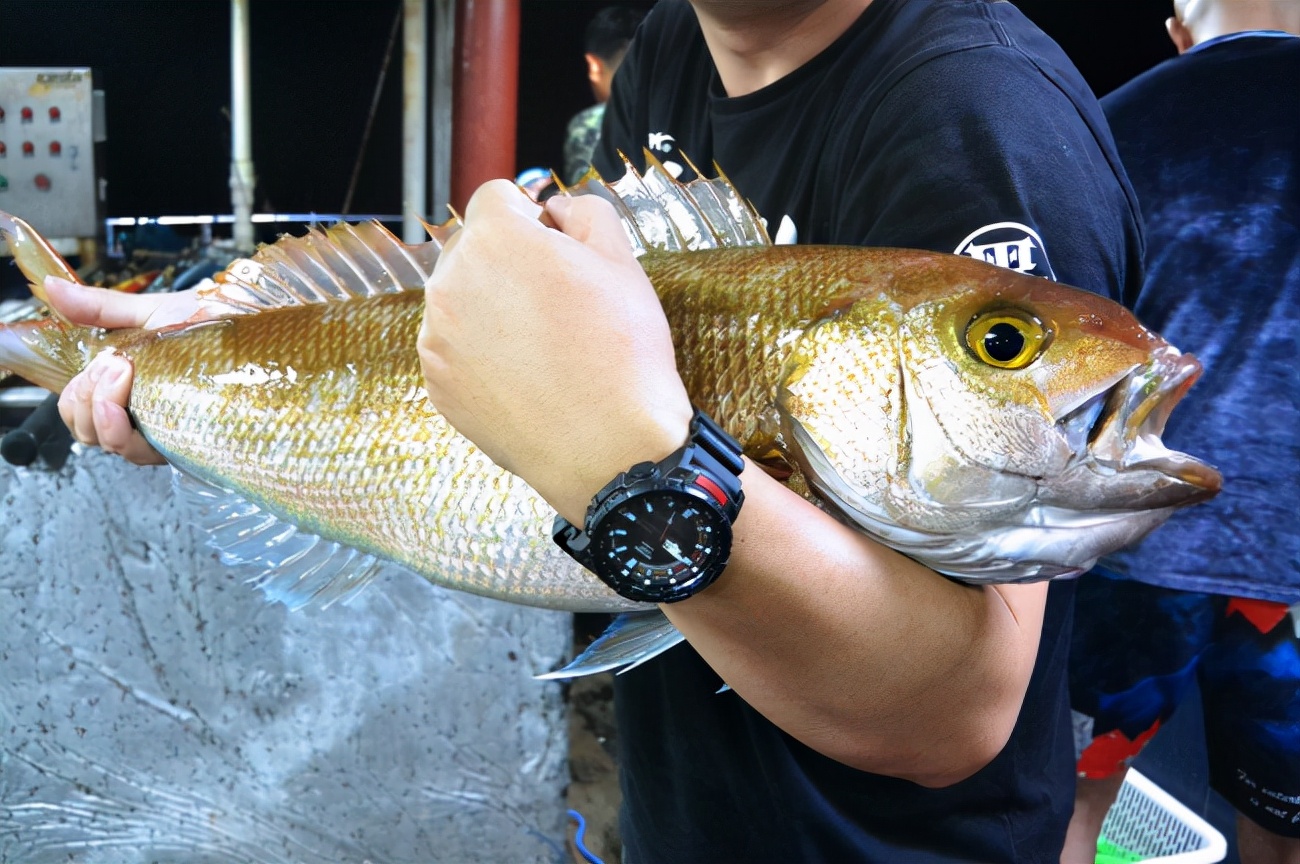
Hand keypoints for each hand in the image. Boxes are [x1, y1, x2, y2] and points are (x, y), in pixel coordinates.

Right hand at [46, 278, 204, 464]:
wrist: (250, 322)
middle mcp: (140, 413)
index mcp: (123, 387)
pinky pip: (145, 453)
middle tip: (115, 365)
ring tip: (124, 375)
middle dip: (88, 400)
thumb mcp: (147, 310)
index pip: (77, 411)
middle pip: (87, 432)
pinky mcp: (187, 440)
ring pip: (112, 444)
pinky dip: (128, 431)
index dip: (78, 395)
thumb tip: (52, 288)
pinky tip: (138, 404)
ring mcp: (163, 429)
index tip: (102, 361)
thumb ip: (98, 308)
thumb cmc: (208, 320)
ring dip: (105, 412)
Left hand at [418, 180, 692, 521]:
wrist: (610, 447)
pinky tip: (526, 376)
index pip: (498, 197)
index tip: (555, 247)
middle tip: (557, 301)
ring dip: (492, 308)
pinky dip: (482, 354)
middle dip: (506, 261)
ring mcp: (438, 337)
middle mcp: (451, 282)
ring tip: (544, 346)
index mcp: (495, 239)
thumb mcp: (623, 261)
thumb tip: (555, 209)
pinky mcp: (437, 383)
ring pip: (460, 300)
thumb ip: (584, 211)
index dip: (532, 217)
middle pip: (471, 247)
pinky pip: (454, 350)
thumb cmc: (623, 355)